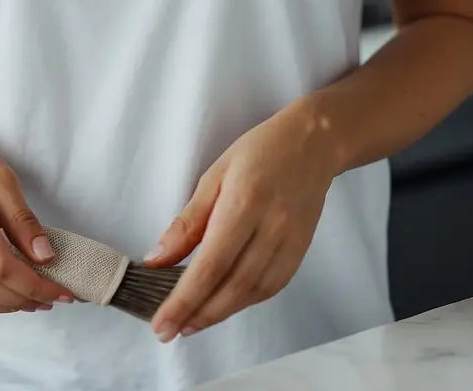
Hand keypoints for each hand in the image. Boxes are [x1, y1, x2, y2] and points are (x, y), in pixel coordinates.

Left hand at [145, 103, 338, 340]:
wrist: (314, 143)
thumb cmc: (259, 151)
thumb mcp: (214, 175)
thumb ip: (187, 222)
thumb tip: (158, 259)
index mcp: (245, 203)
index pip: (211, 264)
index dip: (184, 300)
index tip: (162, 323)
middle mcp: (271, 226)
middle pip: (233, 285)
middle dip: (199, 315)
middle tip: (171, 330)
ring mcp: (291, 240)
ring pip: (254, 292)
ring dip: (221, 313)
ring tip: (192, 322)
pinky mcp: (302, 248)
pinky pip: (273, 286)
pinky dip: (247, 301)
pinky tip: (226, 304)